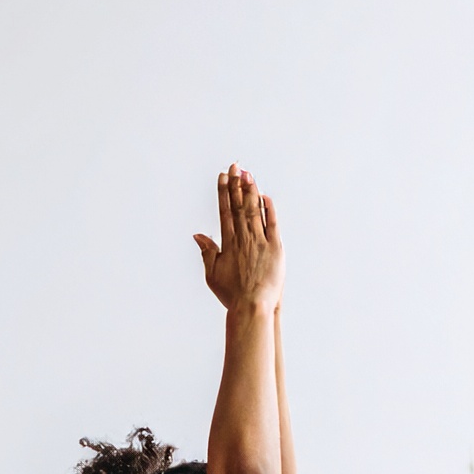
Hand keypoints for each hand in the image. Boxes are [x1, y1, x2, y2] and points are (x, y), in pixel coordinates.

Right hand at [193, 166, 282, 311]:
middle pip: (239, 205)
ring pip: (254, 210)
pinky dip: (269, 208)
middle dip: (236, 184)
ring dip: (251, 190)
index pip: (225, 211)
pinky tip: (265, 196)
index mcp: (228, 243)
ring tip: (248, 174)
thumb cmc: (232, 294)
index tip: (223, 177)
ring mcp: (260, 241)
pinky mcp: (275, 248)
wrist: (252, 307)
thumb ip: (207, 252)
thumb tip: (198, 234)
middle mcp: (243, 238)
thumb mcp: (213, 274)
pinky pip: (272, 223)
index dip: (223, 192)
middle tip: (236, 166)